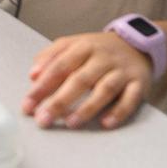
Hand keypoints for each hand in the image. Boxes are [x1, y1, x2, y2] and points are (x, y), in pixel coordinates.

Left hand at [23, 32, 153, 129]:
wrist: (137, 44)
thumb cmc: (97, 50)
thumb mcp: (74, 44)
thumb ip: (51, 57)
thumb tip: (33, 75)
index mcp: (83, 46)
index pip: (59, 66)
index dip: (42, 86)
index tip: (28, 104)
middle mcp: (102, 58)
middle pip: (79, 79)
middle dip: (60, 101)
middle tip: (43, 119)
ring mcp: (121, 71)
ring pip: (104, 89)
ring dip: (87, 107)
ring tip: (70, 123)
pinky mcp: (138, 84)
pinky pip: (130, 99)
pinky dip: (119, 112)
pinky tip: (106, 123)